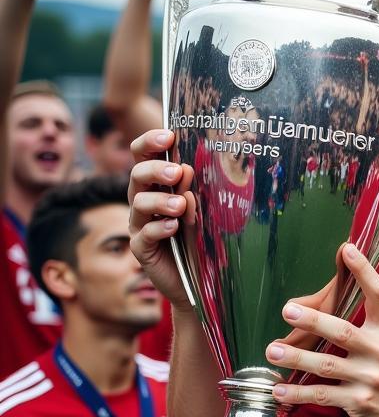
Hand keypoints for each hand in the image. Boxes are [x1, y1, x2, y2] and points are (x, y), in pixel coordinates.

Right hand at [128, 129, 195, 308]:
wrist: (199, 279)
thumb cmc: (201, 238)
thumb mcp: (203, 211)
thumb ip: (195, 192)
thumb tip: (188, 170)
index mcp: (158, 185)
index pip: (145, 155)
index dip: (151, 143)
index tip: (169, 137)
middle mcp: (145, 201)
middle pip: (138, 175)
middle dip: (156, 170)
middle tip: (177, 173)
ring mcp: (141, 225)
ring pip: (138, 203)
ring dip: (160, 200)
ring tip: (180, 206)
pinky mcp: (142, 249)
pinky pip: (143, 235)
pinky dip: (159, 229)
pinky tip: (174, 227)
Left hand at [267, 243, 378, 416]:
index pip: (378, 295)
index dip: (364, 271)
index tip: (347, 249)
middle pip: (342, 331)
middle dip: (313, 321)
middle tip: (288, 310)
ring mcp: (369, 379)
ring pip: (325, 365)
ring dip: (295, 358)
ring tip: (271, 350)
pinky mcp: (359, 402)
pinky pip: (322, 395)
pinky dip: (298, 393)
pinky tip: (279, 389)